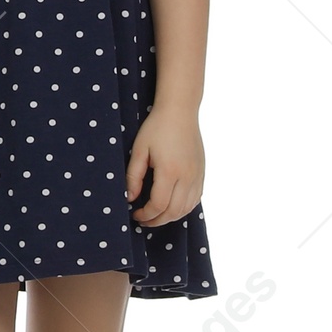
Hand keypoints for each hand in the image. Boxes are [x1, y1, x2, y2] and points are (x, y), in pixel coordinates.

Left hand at [126, 106, 203, 224]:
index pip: (159, 205)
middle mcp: (187, 176)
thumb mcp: (139, 150)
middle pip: (174, 211)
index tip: (135, 214)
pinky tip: (171, 207)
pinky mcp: (202, 173)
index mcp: (170, 171)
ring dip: (171, 217)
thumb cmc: (156, 128)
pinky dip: (183, 208)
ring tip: (155, 216)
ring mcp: (197, 176)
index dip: (146, 215)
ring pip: (187, 208)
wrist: (180, 111)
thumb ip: (133, 176)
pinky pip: (195, 199)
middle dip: (157, 220)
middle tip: (143, 220)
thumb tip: (130, 198)